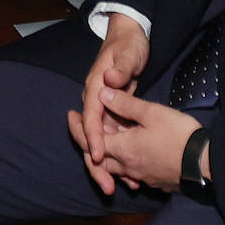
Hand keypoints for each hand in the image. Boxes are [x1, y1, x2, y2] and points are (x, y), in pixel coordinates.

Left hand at [68, 88, 200, 194]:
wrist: (204, 163)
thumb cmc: (178, 135)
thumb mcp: (151, 112)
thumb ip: (125, 103)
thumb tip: (102, 93)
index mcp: (122, 149)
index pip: (90, 141)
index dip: (78, 128)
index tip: (70, 115)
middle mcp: (127, 166)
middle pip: (98, 158)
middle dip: (87, 142)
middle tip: (82, 126)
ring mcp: (140, 175)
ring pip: (114, 166)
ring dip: (105, 153)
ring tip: (105, 137)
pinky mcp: (153, 180)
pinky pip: (129, 172)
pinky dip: (122, 161)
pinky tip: (129, 152)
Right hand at [70, 14, 150, 193]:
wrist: (130, 37)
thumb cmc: (128, 45)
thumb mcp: (127, 54)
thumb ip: (120, 68)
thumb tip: (110, 80)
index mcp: (95, 87)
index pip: (91, 116)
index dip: (93, 137)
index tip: (98, 156)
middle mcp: (96, 100)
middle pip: (92, 136)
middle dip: (97, 162)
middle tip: (107, 186)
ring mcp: (105, 108)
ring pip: (104, 141)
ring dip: (111, 164)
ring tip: (125, 186)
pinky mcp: (115, 113)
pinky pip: (115, 138)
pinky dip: (121, 154)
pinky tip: (132, 172)